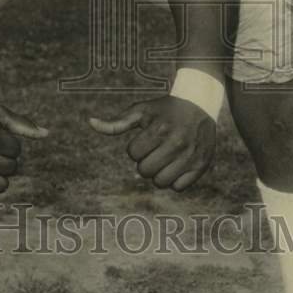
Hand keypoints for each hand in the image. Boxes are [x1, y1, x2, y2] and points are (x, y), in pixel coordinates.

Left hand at [89, 95, 215, 191]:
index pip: (133, 154)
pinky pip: (178, 187)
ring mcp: (191, 156)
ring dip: (159, 172)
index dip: (136, 147)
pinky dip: (175, 179)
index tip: (147, 137)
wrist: (199, 105)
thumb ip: (117, 123)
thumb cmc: (164, 109)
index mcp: (159, 130)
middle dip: (146, 161)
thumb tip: (91, 123)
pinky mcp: (202, 165)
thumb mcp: (141, 111)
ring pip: (161, 182)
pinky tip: (178, 163)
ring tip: (166, 157)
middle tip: (155, 149)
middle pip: (145, 171)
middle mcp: (177, 143)